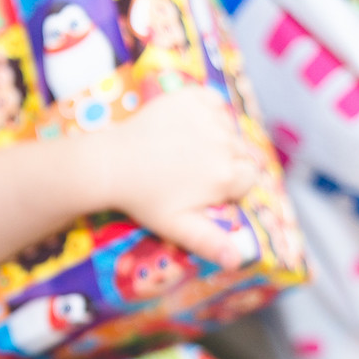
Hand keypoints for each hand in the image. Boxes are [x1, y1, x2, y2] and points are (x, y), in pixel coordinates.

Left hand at [101, 85, 260, 267]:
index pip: (248, 179)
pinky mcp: (192, 97)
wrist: (111, 164)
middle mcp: (224, 143)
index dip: (229, 186)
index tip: (203, 189)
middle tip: (191, 171)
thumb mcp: (176, 226)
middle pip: (242, 153)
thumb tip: (238, 261)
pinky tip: (185, 127)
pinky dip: (207, 111)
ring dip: (216, 138)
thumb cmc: (143, 199)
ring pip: (229, 128)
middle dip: (225, 162)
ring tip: (184, 151)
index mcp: (226, 176)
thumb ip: (210, 242)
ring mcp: (209, 117)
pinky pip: (214, 102)